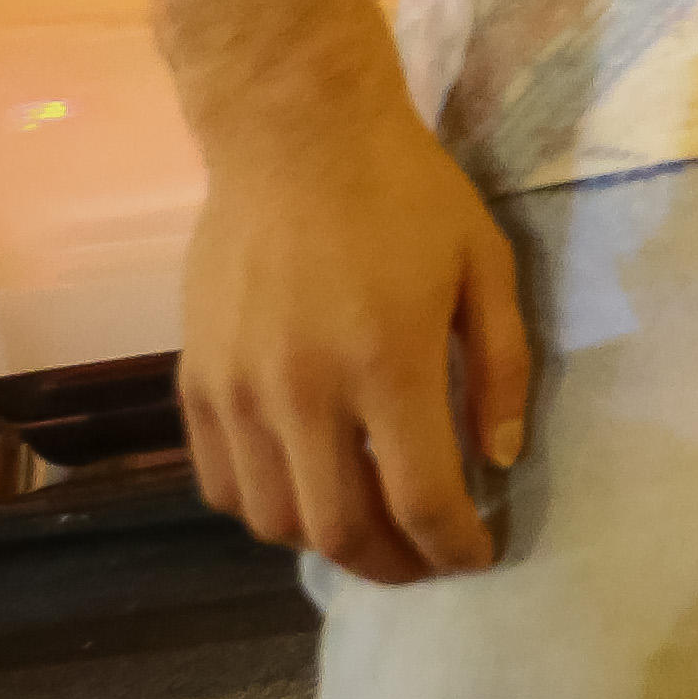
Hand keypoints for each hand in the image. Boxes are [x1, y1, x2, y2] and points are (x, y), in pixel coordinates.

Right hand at [178, 95, 533, 583]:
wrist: (294, 132)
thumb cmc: (406, 193)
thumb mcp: (486, 265)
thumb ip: (500, 367)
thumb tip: (497, 459)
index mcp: (387, 363)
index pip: (421, 500)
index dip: (455, 547)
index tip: (479, 554)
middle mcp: (303, 391)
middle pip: (339, 532)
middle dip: (394, 565)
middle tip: (428, 556)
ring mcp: (239, 390)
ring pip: (273, 520)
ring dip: (328, 544)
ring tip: (370, 528)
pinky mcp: (197, 379)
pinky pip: (221, 482)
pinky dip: (265, 507)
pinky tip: (305, 488)